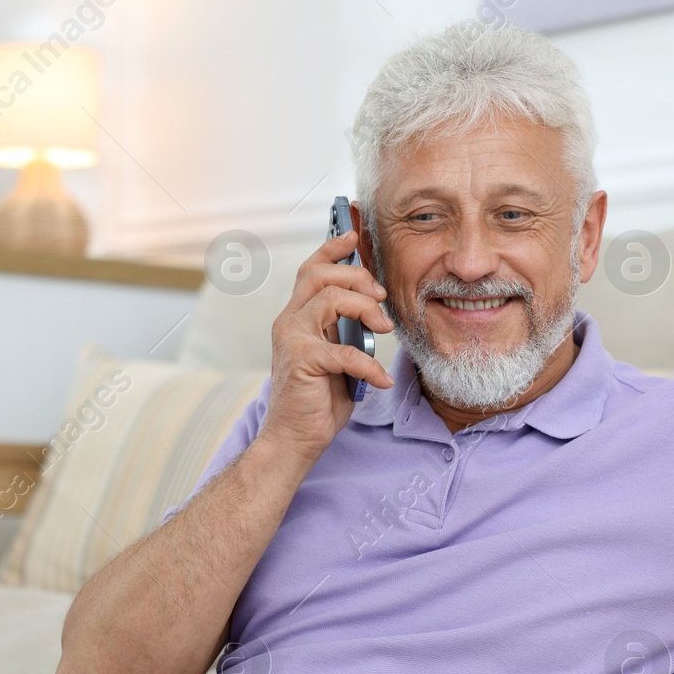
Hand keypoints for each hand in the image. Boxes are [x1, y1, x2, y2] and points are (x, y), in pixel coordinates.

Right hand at [258, 229, 394, 461]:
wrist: (295, 439)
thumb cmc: (318, 400)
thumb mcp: (337, 356)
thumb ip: (346, 331)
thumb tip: (374, 309)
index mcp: (297, 317)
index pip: (312, 269)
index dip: (333, 248)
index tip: (355, 235)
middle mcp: (289, 321)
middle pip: (320, 274)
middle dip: (357, 276)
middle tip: (380, 296)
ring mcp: (292, 339)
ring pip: (329, 299)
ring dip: (364, 308)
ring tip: (384, 329)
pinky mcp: (301, 361)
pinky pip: (342, 350)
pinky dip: (368, 363)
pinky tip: (381, 379)